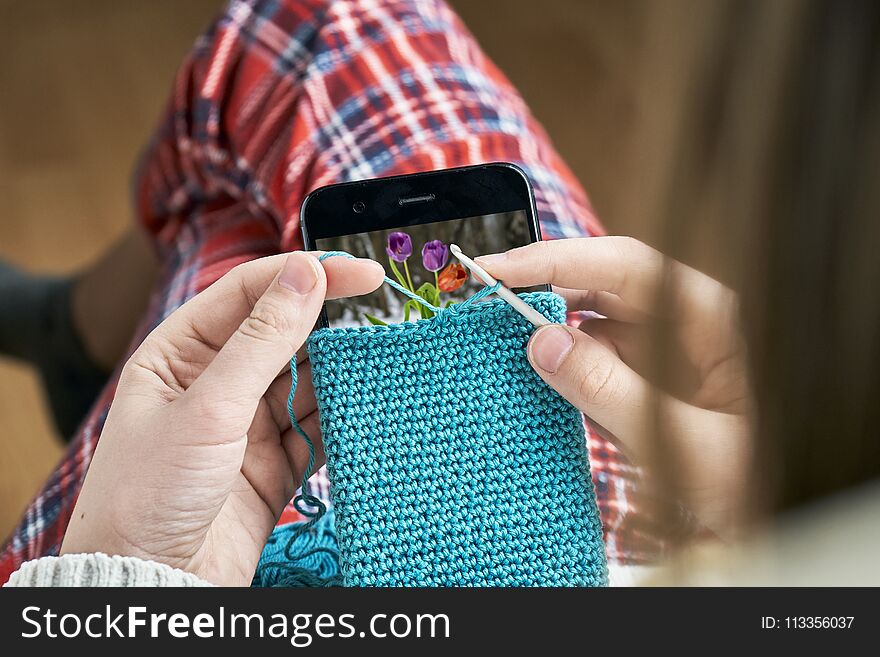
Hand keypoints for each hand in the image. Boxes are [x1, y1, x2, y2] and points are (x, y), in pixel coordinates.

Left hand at [61, 252, 383, 584]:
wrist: (153, 581)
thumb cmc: (151, 490)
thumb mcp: (208, 406)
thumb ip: (262, 339)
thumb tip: (305, 275)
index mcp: (183, 350)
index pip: (250, 292)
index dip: (305, 275)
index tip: (359, 273)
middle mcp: (218, 379)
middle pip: (285, 332)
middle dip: (330, 323)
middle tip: (384, 311)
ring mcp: (249, 420)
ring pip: (308, 378)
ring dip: (341, 370)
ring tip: (382, 358)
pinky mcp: (276, 459)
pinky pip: (319, 425)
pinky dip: (344, 416)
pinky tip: (368, 404)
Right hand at [476, 237, 750, 534]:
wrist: (757, 511)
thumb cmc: (741, 475)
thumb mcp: (675, 438)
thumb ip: (608, 389)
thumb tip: (542, 342)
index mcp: (707, 315)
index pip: (622, 265)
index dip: (555, 260)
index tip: (497, 270)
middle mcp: (682, 316)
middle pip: (601, 280)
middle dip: (542, 286)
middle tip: (483, 299)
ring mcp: (660, 340)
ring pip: (591, 314)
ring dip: (547, 323)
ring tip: (500, 337)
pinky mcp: (642, 366)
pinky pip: (592, 347)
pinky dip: (560, 357)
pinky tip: (535, 371)